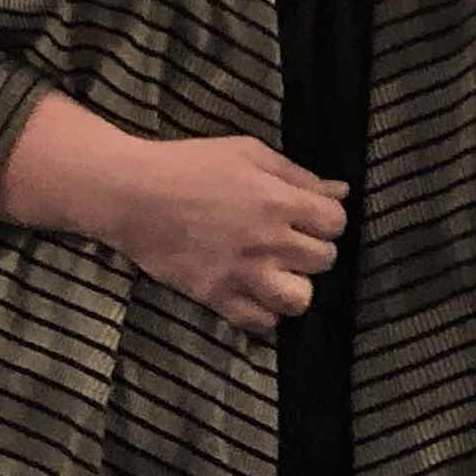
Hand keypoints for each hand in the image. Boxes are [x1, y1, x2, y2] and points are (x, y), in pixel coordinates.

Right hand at [97, 134, 345, 334]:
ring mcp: (242, 274)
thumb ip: (298, 174)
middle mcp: (267, 241)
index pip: (335, 223)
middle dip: (313, 248)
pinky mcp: (217, 298)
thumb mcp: (248, 153)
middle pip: (324, 260)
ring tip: (278, 271)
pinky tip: (255, 291)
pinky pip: (261, 323)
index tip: (310, 216)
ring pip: (300, 300)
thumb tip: (341, 191)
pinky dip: (265, 311)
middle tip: (291, 240)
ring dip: (296, 285)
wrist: (134, 194)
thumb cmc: (191, 164)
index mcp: (277, 200)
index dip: (327, 218)